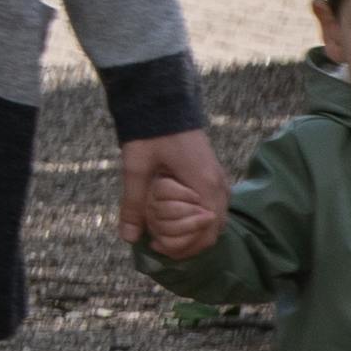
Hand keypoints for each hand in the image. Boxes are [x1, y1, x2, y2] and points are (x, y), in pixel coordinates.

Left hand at [121, 128, 227, 255]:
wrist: (162, 103)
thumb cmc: (150, 135)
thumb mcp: (136, 169)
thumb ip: (134, 204)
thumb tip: (130, 238)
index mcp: (206, 186)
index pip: (206, 232)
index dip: (184, 247)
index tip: (157, 246)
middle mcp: (220, 187)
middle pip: (214, 231)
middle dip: (188, 243)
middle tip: (159, 244)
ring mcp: (219, 181)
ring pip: (215, 220)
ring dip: (192, 232)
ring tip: (164, 235)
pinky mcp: (213, 176)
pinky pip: (212, 208)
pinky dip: (196, 219)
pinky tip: (174, 220)